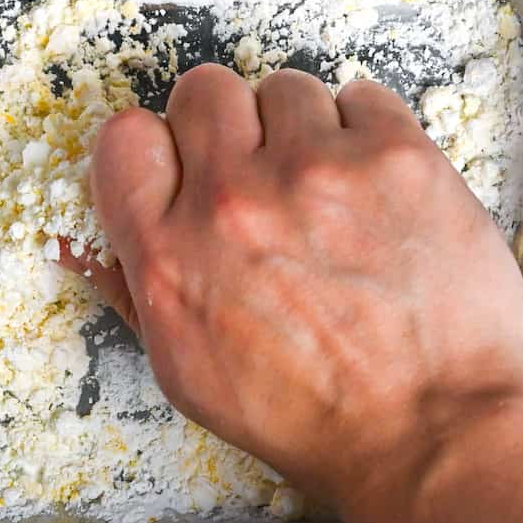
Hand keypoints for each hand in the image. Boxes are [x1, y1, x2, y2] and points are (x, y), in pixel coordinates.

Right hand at [71, 64, 522, 522]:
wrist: (429, 433)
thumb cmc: (311, 416)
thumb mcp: (188, 372)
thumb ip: (138, 290)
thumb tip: (92, 243)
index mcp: (169, 256)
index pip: (124, 136)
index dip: (157, 145)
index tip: (185, 163)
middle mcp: (233, 202)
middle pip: (203, 90)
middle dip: (228, 126)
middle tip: (262, 174)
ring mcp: (317, 170)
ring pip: (284, 88)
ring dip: (300, 130)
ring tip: (329, 192)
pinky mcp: (397, 157)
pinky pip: (361, 95)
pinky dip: (365, 131)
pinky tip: (374, 186)